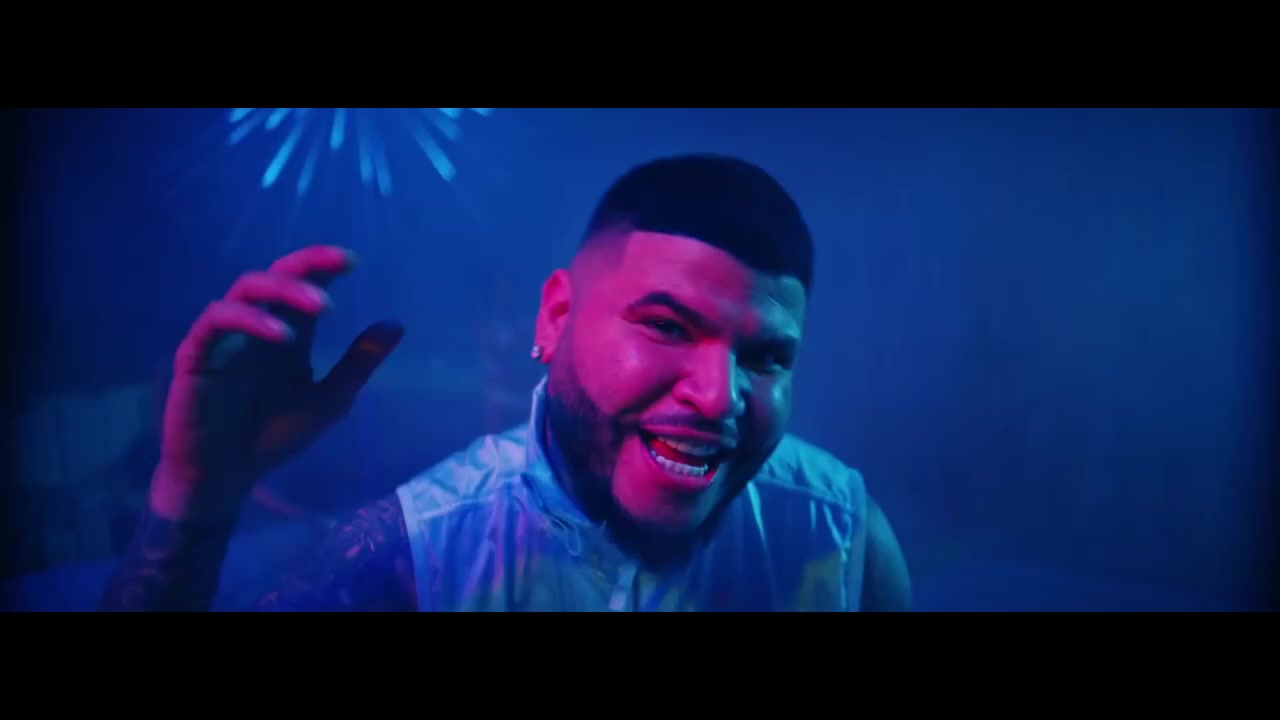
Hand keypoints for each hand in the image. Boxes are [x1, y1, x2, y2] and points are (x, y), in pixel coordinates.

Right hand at [151, 245, 403, 520]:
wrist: (227, 476)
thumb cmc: (273, 436)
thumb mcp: (328, 401)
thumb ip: (358, 364)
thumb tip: (397, 324)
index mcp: (287, 334)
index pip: (304, 285)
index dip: (324, 265)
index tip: (353, 261)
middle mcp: (255, 326)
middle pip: (276, 274)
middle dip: (309, 262)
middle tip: (342, 262)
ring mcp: (225, 336)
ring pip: (247, 287)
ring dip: (287, 289)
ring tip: (324, 306)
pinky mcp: (197, 353)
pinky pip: (217, 320)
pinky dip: (251, 320)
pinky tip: (284, 336)